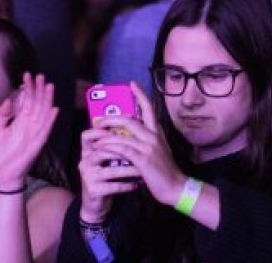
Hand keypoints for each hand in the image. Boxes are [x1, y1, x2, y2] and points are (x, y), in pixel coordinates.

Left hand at [0, 73, 58, 188]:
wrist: (2, 172)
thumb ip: (2, 114)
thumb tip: (9, 100)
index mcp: (20, 120)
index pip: (26, 100)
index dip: (27, 88)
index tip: (27, 76)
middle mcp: (29, 124)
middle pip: (37, 103)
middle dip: (38, 89)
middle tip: (39, 76)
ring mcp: (35, 132)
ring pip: (43, 112)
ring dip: (47, 100)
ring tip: (48, 86)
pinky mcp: (38, 142)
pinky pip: (45, 129)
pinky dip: (50, 120)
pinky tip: (54, 109)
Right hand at [78, 128, 140, 222]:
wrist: (95, 205)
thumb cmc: (104, 178)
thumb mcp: (103, 161)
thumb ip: (111, 147)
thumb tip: (130, 128)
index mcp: (87, 152)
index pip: (86, 136)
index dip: (98, 132)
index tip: (116, 132)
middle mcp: (85, 162)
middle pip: (101, 152)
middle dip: (122, 152)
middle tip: (138, 152)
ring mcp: (88, 177)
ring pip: (110, 171)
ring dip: (129, 170)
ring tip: (141, 171)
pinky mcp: (93, 191)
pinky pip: (113, 186)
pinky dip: (127, 185)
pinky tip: (136, 185)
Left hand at [94, 82, 185, 207]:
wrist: (176, 188)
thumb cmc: (165, 171)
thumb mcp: (159, 150)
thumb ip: (148, 140)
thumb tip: (132, 133)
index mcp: (157, 132)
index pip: (149, 108)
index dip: (140, 95)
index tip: (132, 84)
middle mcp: (153, 136)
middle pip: (129, 119)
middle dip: (111, 119)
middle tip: (99, 121)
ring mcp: (148, 147)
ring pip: (122, 134)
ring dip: (105, 136)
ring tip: (95, 138)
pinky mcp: (143, 159)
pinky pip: (122, 148)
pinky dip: (109, 147)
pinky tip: (100, 148)